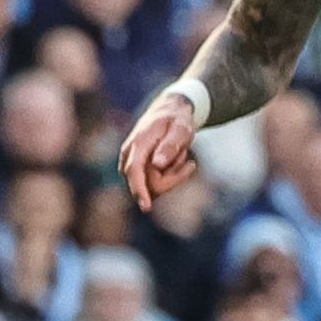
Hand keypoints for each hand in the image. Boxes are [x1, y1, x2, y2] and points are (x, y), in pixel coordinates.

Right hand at [119, 92, 199, 209]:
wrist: (170, 113)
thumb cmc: (177, 119)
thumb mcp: (181, 128)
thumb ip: (170, 145)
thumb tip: (157, 165)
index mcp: (138, 143)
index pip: (134, 170)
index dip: (139, 189)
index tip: (146, 207)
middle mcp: (130, 155)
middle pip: (149, 183)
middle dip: (173, 178)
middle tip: (190, 163)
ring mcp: (133, 164)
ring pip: (154, 186)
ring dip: (173, 175)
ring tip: (182, 156)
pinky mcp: (140, 170)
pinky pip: (157, 184)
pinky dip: (172, 176)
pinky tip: (180, 161)